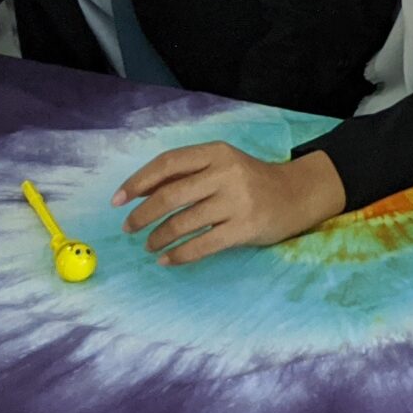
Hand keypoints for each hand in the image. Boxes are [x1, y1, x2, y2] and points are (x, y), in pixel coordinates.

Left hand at [115, 143, 343, 264]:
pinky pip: (201, 245)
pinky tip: (167, 260)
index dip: (137, 181)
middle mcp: (226, 173)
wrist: (295, 195)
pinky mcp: (244, 228)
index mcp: (217, 152)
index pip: (168, 163)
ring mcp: (237, 201)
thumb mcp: (220, 166)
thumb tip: (136, 192)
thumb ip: (184, 175)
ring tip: (150, 246)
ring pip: (183, 223)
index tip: (117, 200)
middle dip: (141, 215)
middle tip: (129, 229)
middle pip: (170, 195)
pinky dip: (178, 256)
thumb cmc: (249, 181)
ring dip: (158, 238)